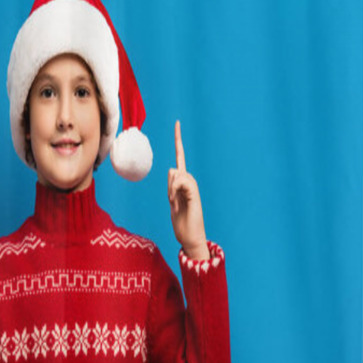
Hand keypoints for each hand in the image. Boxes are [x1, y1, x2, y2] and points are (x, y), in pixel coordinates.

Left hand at [168, 120, 208, 259]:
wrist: (191, 239)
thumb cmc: (181, 223)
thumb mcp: (172, 201)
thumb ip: (171, 186)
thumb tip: (173, 169)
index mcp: (184, 183)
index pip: (180, 157)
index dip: (178, 141)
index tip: (177, 123)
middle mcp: (190, 182)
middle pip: (173, 171)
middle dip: (168, 186)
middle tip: (172, 202)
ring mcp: (193, 188)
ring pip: (176, 175)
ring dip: (171, 191)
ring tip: (176, 204)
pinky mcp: (195, 194)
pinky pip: (181, 181)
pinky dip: (175, 190)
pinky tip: (177, 200)